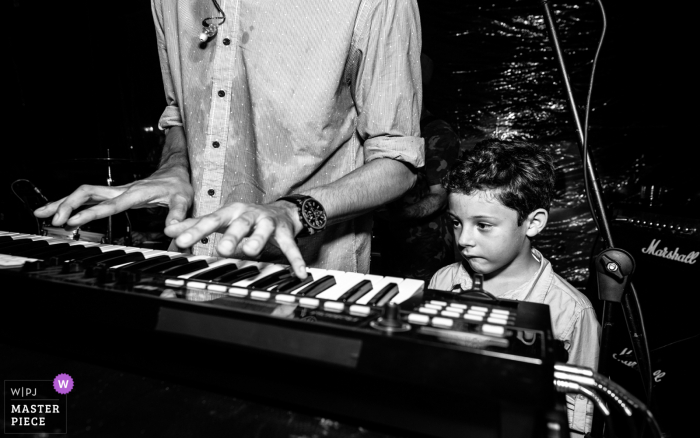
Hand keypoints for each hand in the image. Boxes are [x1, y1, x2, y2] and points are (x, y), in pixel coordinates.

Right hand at [34, 167, 193, 228]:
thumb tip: (172, 229)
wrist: (176, 172)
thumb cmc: (178, 186)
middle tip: (55, 220)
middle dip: (69, 204)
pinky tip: (58, 211)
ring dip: (63, 201)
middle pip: (88, 192)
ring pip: (84, 192)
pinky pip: (88, 196)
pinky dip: (71, 202)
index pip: (111, 203)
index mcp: (137, 193)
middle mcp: (123, 189)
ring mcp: (116, 190)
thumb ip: (178, 214)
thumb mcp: (183, 200)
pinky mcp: (114, 193)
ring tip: (42, 213)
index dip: (92, 212)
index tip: (74, 221)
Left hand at [164, 201, 307, 278]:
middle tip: (220, 248)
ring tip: (251, 252)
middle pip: (239, 224)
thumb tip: (168, 229)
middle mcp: (250, 215)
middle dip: (231, 235)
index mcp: (231, 212)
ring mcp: (268, 223)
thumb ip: (196, 225)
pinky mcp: (285, 233)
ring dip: (257, 240)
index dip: (195, 230)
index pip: (210, 220)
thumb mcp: (221, 218)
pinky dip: (296, 260)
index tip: (179, 240)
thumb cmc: (246, 217)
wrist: (283, 210)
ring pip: (263, 231)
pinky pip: (291, 247)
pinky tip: (299, 272)